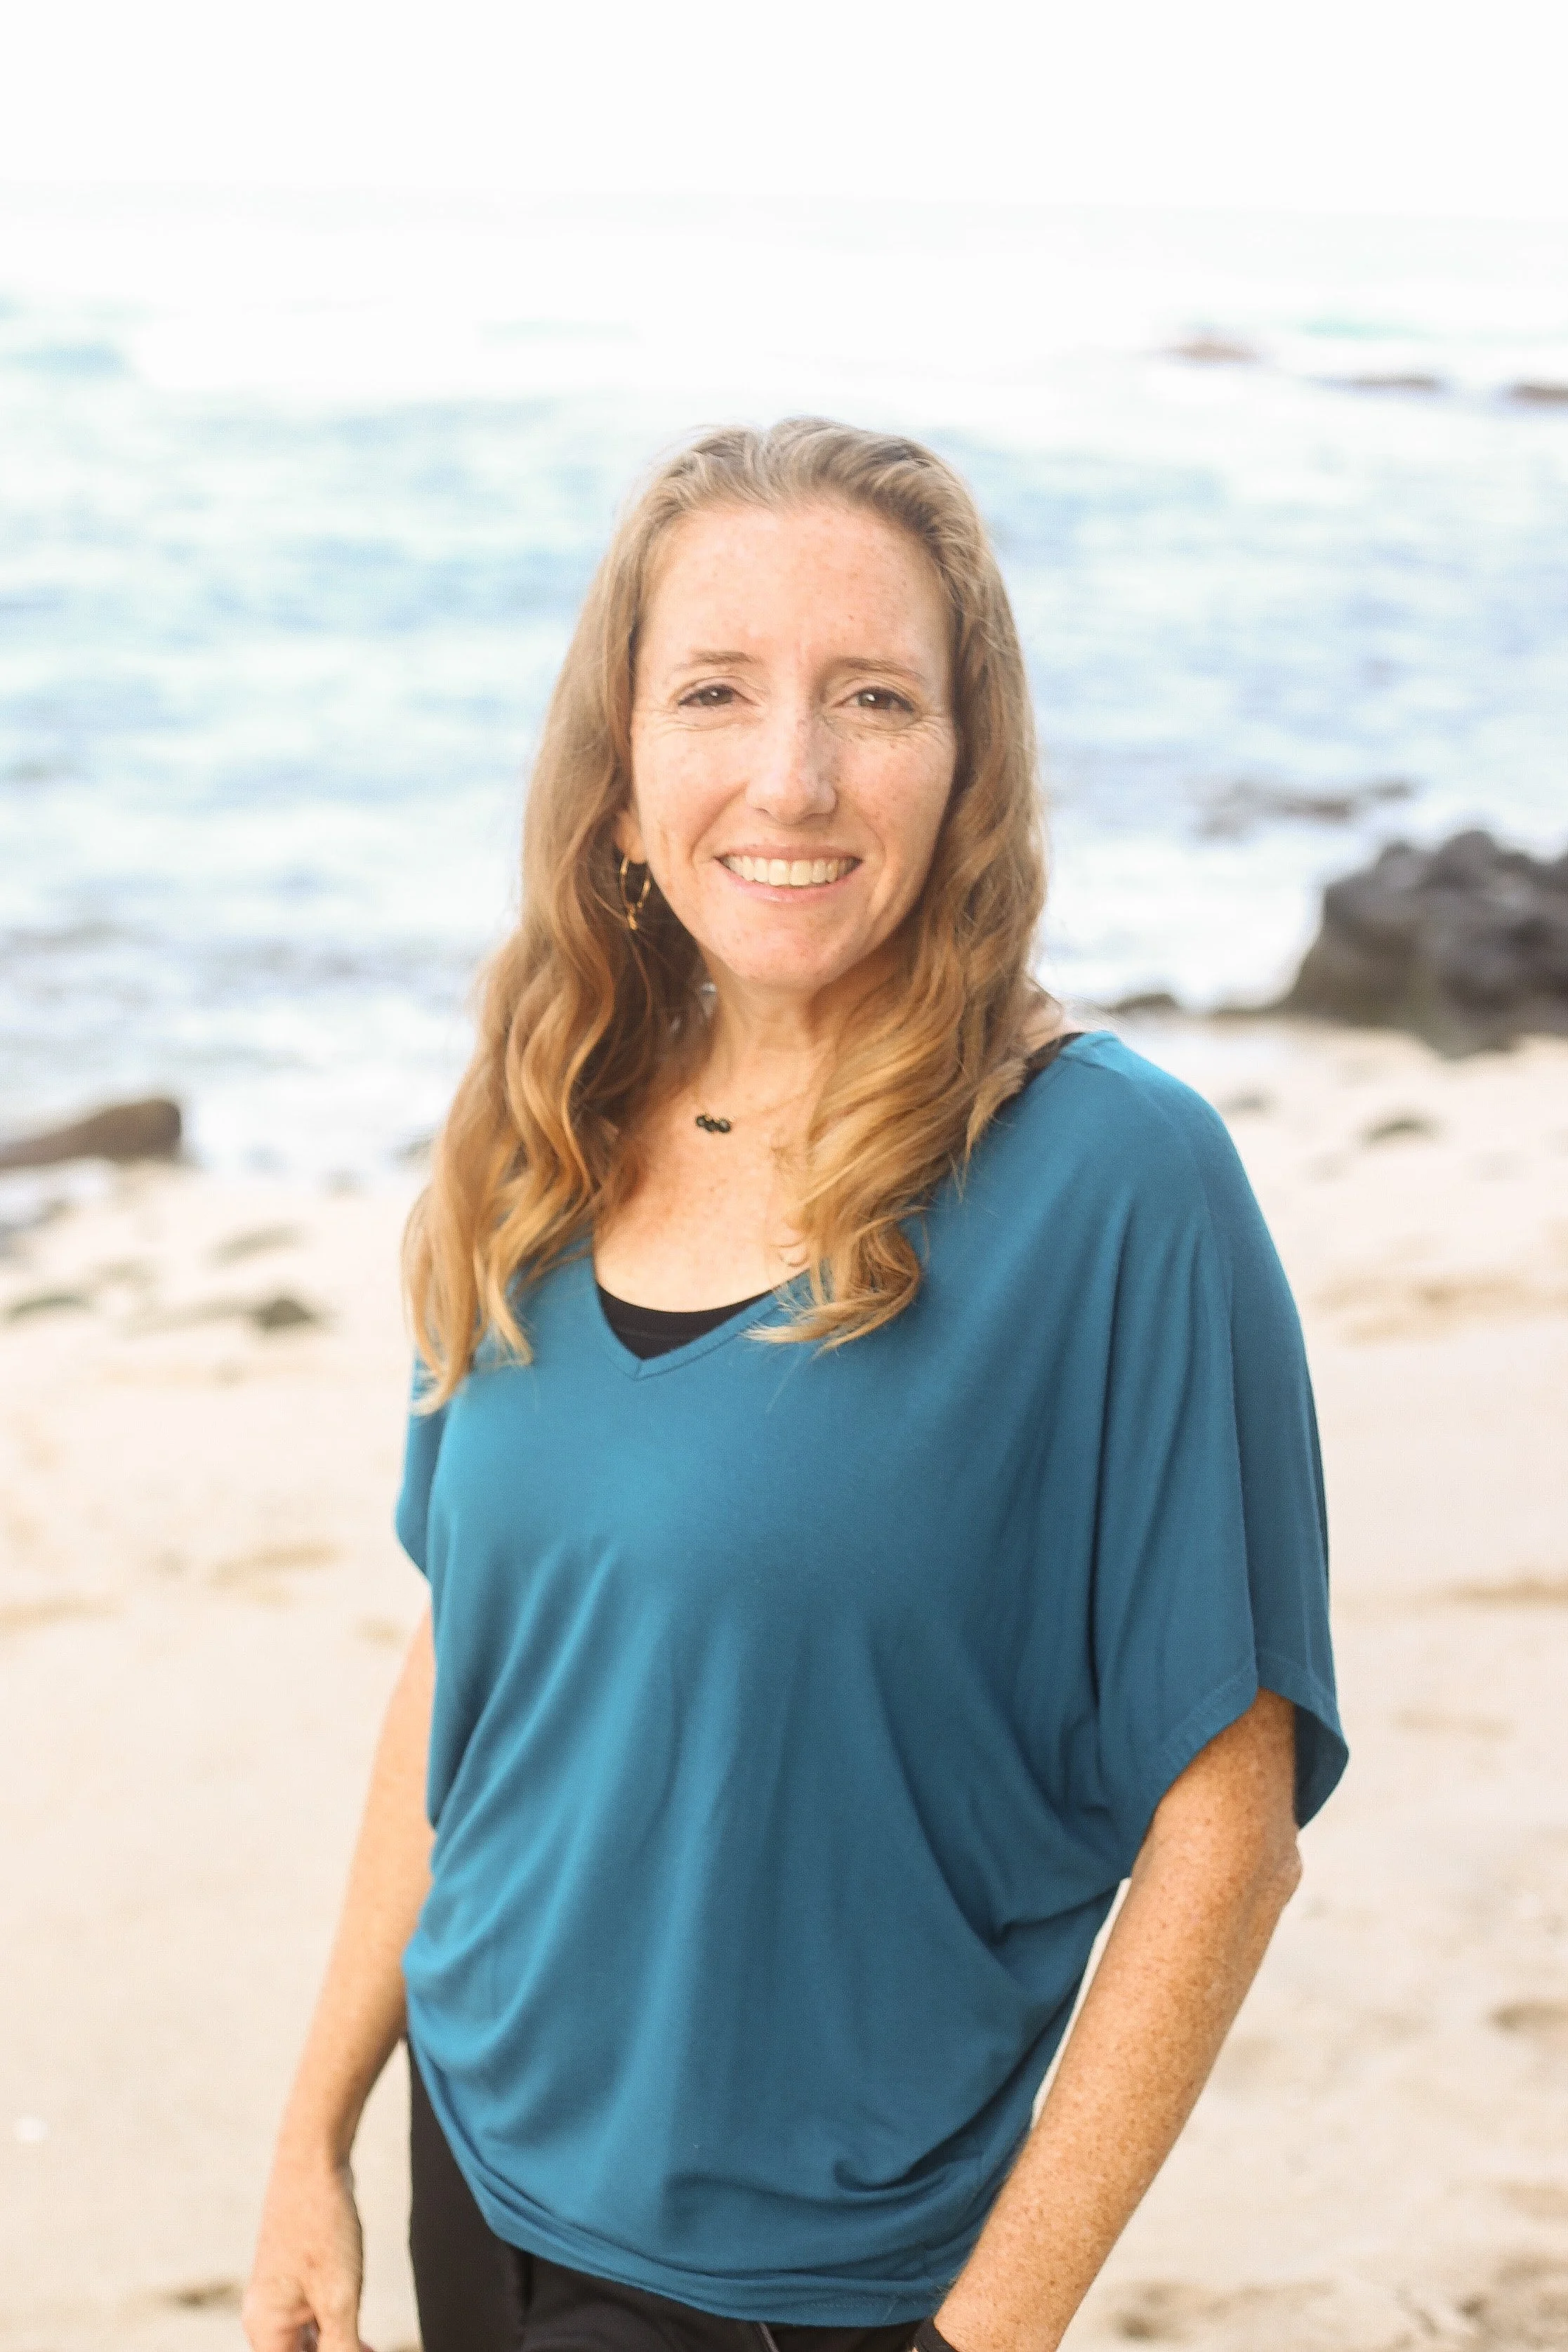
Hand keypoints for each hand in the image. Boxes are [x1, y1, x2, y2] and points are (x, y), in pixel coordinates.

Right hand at [242, 2145, 370, 2351]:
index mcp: (266, 2330)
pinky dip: (337, 2333)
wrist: (314, 2162)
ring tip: (371, 2348)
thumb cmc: (322, 2228)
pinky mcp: (298, 2279)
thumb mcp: (339, 2298)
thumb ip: (342, 2349)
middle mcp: (266, 2317)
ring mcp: (281, 2297)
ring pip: (308, 2343)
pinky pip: (314, 2321)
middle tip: (371, 2349)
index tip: (362, 2350)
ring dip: (338, 2349)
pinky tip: (364, 2340)